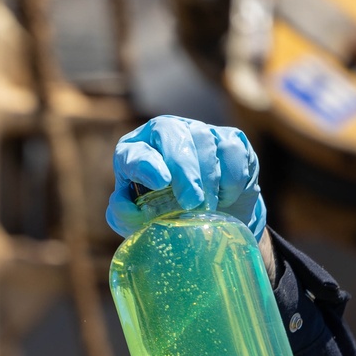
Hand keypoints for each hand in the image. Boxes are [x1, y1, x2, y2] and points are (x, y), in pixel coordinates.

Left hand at [106, 115, 266, 243]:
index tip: (160, 183)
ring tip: (206, 209)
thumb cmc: (168, 218)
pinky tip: (224, 198)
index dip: (146, 165)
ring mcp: (199, 132)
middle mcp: (165, 134)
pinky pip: (232, 152)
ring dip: (207, 179)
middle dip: (182, 168)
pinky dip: (229, 179)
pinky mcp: (230, 139)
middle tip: (191, 201)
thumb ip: (125, 214)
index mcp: (136, 152)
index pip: (134, 151)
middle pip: (170, 132)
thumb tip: (123, 204)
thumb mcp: (142, 222)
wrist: (210, 222)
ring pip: (203, 141)